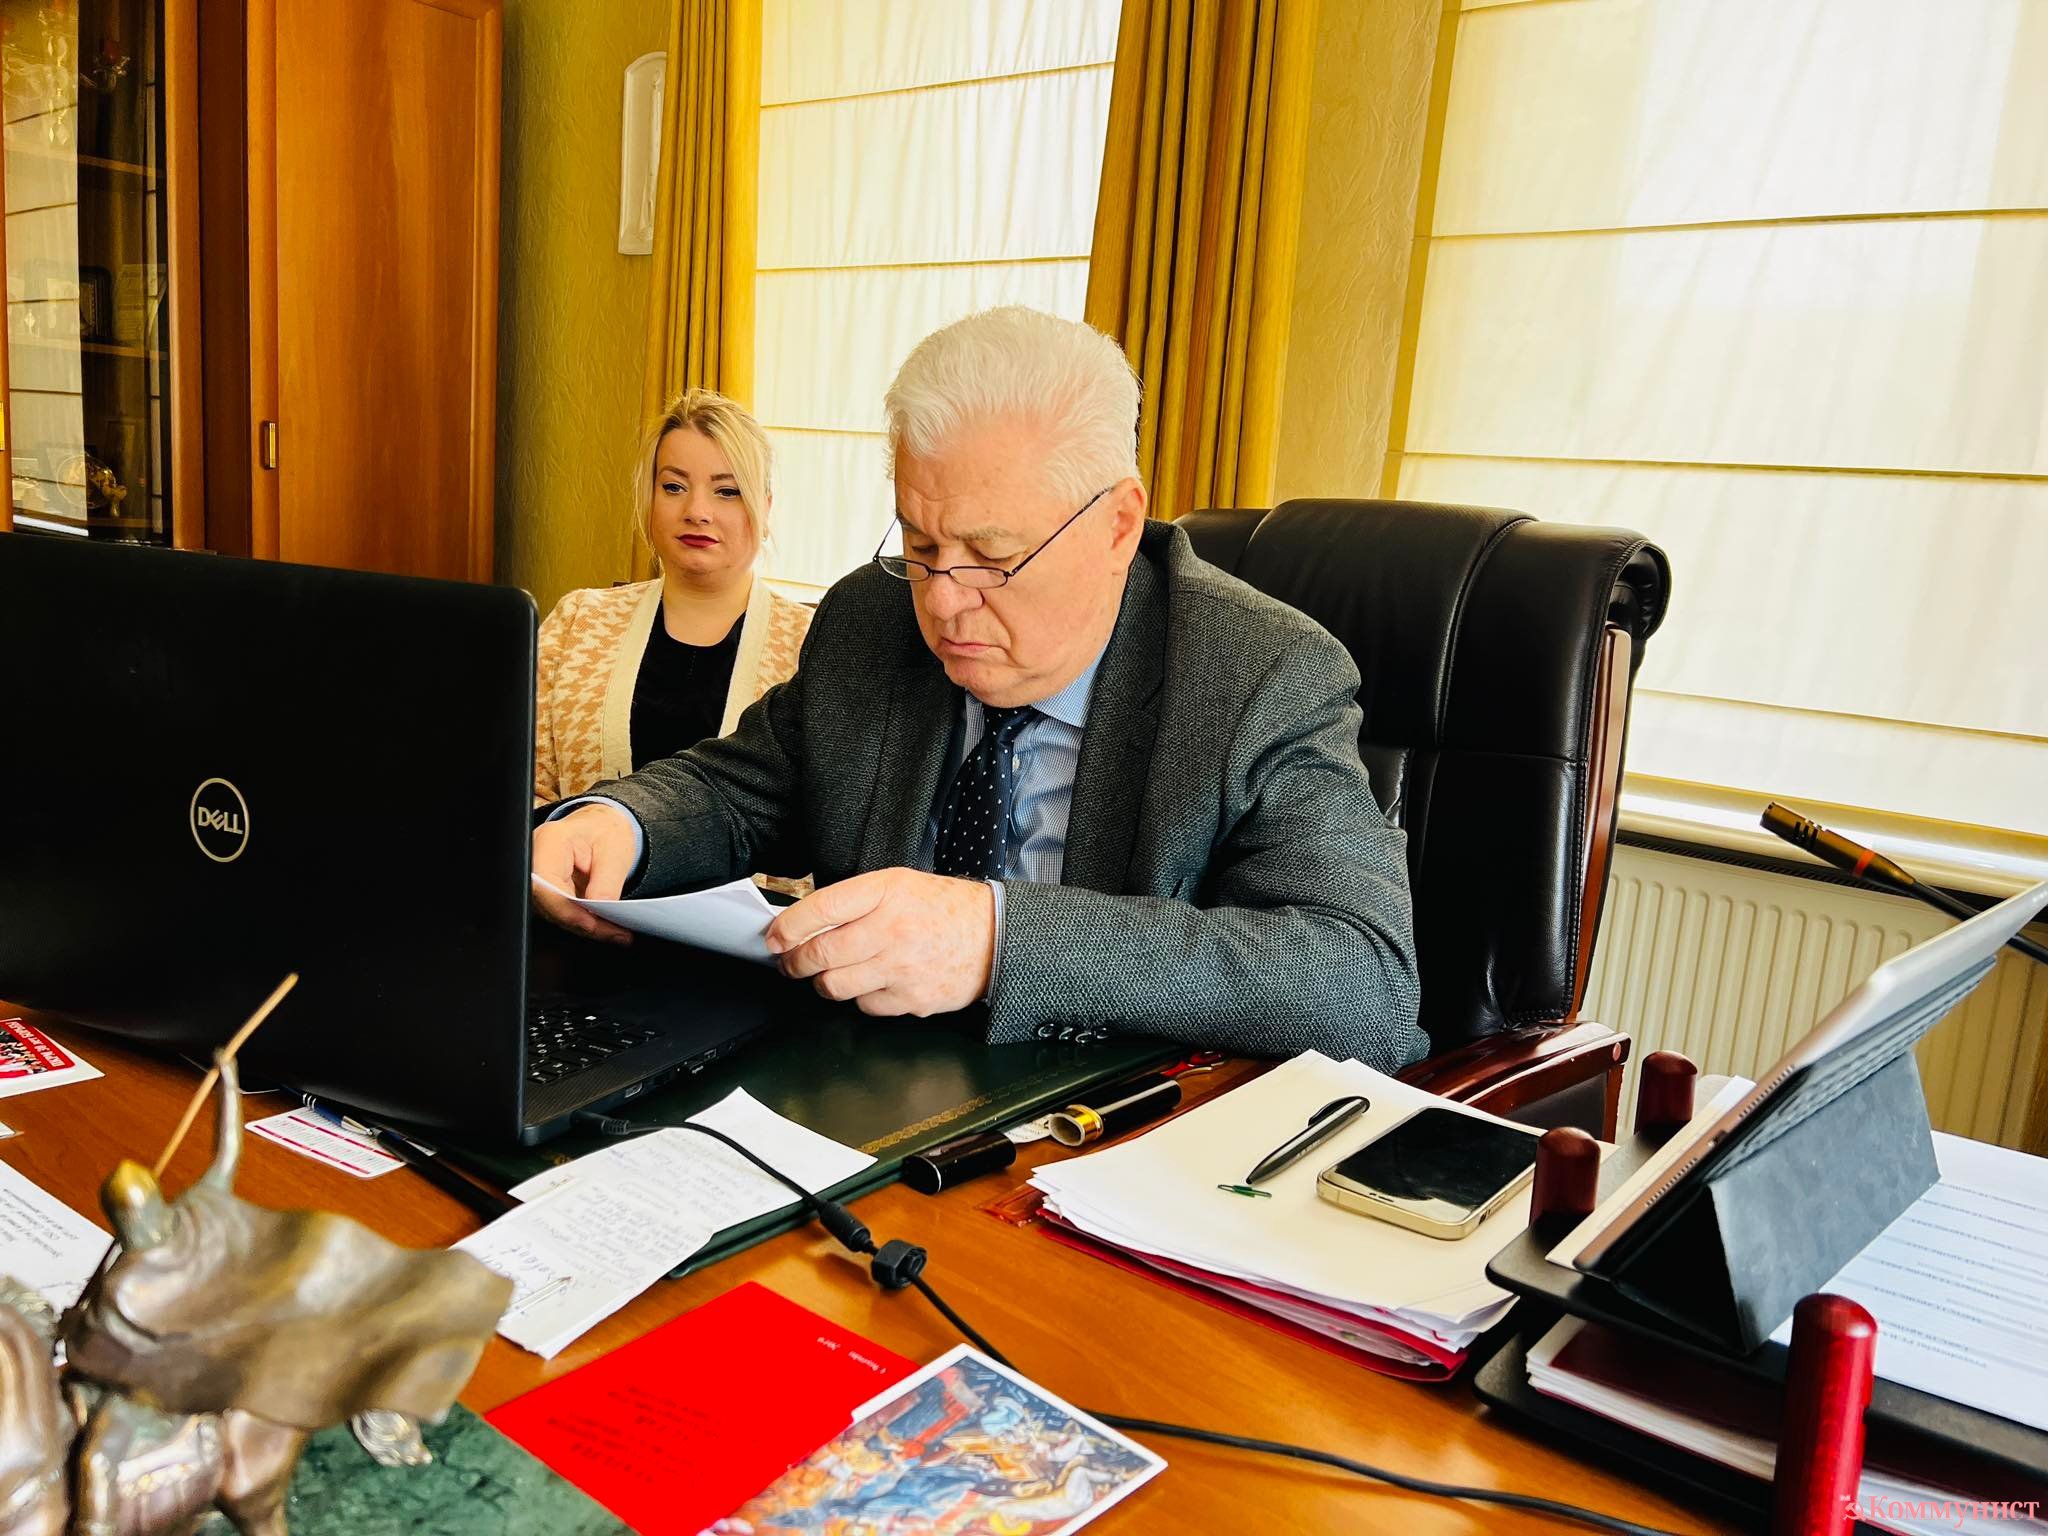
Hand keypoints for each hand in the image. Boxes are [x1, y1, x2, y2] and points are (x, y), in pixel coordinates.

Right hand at [530, 804, 638, 942]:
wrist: (601, 828)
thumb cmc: (605, 832)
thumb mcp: (616, 850)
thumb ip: (606, 880)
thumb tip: (598, 909)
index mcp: (550, 842)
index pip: (546, 885)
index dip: (567, 910)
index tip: (592, 923)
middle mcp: (536, 860)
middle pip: (548, 904)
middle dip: (581, 923)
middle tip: (614, 931)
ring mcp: (537, 878)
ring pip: (553, 914)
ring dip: (584, 926)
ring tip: (615, 931)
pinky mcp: (545, 893)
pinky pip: (560, 913)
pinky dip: (583, 922)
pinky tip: (604, 926)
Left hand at [766, 867, 994, 1015]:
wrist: (994, 937)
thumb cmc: (943, 908)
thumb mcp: (899, 885)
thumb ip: (855, 901)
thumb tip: (804, 924)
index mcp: (886, 892)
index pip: (821, 909)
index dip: (788, 927)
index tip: (774, 938)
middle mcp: (892, 929)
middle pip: (820, 954)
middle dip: (794, 962)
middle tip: (789, 962)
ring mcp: (902, 967)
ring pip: (835, 986)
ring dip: (823, 982)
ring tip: (826, 974)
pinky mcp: (911, 999)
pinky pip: (865, 1005)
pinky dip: (861, 996)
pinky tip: (871, 982)